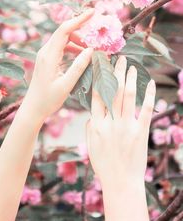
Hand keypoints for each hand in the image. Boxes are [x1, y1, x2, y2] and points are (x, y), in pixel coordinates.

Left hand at [22, 9, 93, 122]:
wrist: (33, 109)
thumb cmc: (48, 99)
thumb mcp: (66, 85)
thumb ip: (78, 66)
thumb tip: (90, 50)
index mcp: (49, 56)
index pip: (64, 30)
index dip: (78, 19)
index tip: (92, 12)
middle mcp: (45, 52)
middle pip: (64, 32)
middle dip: (81, 32)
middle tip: (97, 39)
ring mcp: (45, 55)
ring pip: (63, 40)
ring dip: (78, 42)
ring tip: (91, 51)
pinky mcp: (47, 60)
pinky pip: (61, 48)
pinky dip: (73, 49)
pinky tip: (82, 57)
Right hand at [86, 55, 155, 187]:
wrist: (121, 183)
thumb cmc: (104, 165)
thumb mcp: (91, 146)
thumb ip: (90, 127)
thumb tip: (92, 114)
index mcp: (97, 125)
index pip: (96, 96)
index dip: (99, 79)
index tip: (101, 67)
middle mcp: (111, 122)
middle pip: (112, 91)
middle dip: (116, 73)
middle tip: (119, 59)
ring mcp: (126, 126)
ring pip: (127, 96)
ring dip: (130, 79)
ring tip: (132, 66)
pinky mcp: (141, 132)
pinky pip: (146, 110)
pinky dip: (149, 95)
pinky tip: (150, 84)